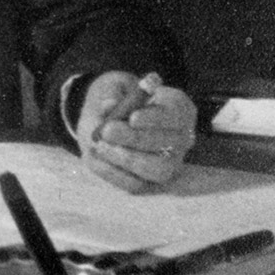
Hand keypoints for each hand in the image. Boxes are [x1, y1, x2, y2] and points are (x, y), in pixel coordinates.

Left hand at [76, 71, 197, 191]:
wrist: (108, 124)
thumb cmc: (117, 101)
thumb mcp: (113, 89)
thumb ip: (113, 93)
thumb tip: (109, 105)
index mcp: (178, 108)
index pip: (177, 113)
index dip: (157, 118)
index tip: (133, 117)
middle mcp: (181, 138)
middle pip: (171, 144)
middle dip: (137, 138)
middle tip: (107, 130)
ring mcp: (170, 163)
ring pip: (158, 169)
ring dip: (127, 159)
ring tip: (100, 145)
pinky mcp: (151, 183)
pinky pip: (136, 184)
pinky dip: (112, 172)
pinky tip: (93, 156)